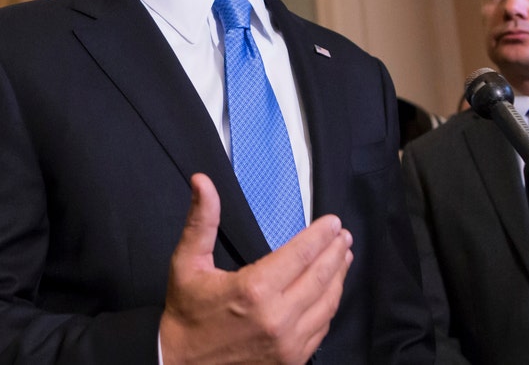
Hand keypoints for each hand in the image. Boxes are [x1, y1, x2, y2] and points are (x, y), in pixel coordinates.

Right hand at [159, 173, 352, 363]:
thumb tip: (202, 182)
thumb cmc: (185, 314)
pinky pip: (321, 329)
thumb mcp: (187, 262)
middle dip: (335, 252)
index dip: (321, 235)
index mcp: (254, 290)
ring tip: (343, 258)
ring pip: (327, 304)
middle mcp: (277, 317)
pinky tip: (330, 292)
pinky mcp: (291, 359)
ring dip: (339, 277)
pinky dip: (329, 306)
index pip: (301, 254)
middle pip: (321, 277)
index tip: (333, 222)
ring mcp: (288, 343)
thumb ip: (201, 220)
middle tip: (343, 236)